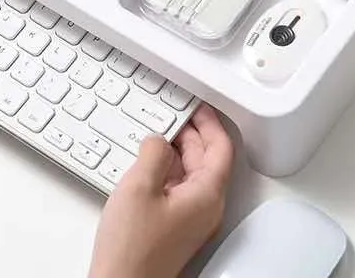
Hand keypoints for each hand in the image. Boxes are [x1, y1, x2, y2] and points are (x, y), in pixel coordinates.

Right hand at [88, 105, 233, 277]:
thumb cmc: (132, 248)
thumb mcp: (139, 186)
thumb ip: (153, 153)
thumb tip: (158, 139)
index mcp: (205, 196)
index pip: (221, 148)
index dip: (210, 122)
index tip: (198, 105)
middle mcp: (204, 207)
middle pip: (206, 159)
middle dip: (191, 132)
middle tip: (173, 112)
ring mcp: (189, 218)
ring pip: (190, 172)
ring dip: (175, 150)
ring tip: (155, 132)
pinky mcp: (173, 225)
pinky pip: (176, 187)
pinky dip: (165, 168)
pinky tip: (145, 162)